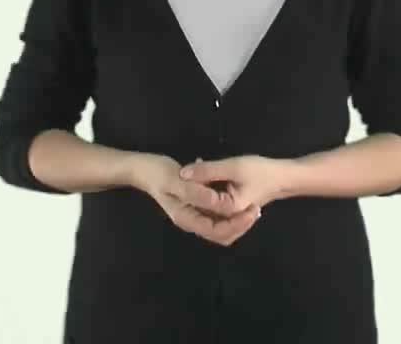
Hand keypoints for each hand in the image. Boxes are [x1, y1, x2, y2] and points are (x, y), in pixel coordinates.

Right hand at [130, 153, 260, 246]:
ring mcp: (194, 214)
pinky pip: (217, 212)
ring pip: (221, 223)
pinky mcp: (197, 205)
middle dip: (240, 223)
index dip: (237, 224)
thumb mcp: (176, 180)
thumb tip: (217, 202)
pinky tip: (233, 190)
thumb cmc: (157, 172)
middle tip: (257, 208)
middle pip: (222, 233)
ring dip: (236, 216)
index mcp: (187, 218)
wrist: (143, 168)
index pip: (217, 231)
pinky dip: (228, 206)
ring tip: (251, 202)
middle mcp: (192, 220)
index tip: (253, 210)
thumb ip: (196, 192)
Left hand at [180, 155, 287, 213]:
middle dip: (192, 197)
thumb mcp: (233, 167)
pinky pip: (212, 211)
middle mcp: (228, 221)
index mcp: (229, 212)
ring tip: (195, 179)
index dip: (190, 188)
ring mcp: (229, 219)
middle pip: (200, 215)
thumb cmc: (261, 171)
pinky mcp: (229, 213)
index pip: (200, 204)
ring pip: (205, 214)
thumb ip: (208, 170)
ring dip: (198, 198)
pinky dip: (205, 198)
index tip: (185, 173)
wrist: (281, 177)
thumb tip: (182, 173)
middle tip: (188, 177)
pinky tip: (204, 180)